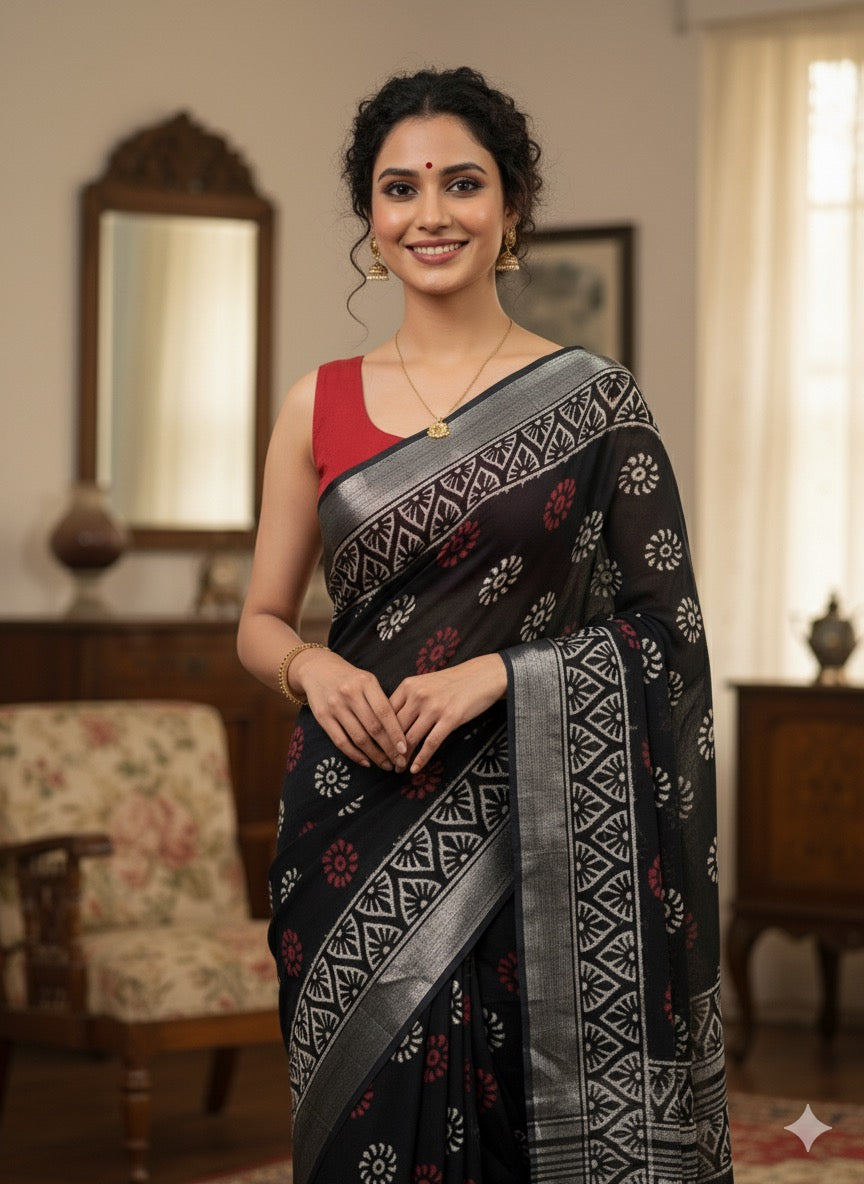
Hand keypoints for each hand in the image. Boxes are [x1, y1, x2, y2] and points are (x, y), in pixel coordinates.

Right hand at [292, 648, 407, 771]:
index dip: (396, 733)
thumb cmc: (351, 679)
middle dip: (388, 748)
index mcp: (366, 682)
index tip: (405, 749)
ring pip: (358, 737)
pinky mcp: (322, 717)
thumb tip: (400, 732)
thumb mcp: (368, 681)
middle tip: (399, 762)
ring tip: (385, 764)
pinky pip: (341, 741)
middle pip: (373, 727)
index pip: (385, 712)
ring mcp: (335, 706)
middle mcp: (350, 693)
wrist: (318, 669)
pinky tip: (366, 762)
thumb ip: (381, 702)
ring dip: (374, 755)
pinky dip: (355, 755)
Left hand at [389, 654, 507, 773]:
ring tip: (398, 769)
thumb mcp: (424, 683)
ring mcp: (434, 707)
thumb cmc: (452, 682)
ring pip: (411, 738)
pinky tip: (415, 769)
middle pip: (395, 728)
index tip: (376, 747)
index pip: (385, 713)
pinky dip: (421, 759)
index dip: (379, 733)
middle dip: (388, 749)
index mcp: (408, 686)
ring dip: (402, 757)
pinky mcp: (450, 718)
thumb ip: (408, 699)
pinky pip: (431, 743)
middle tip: (385, 763)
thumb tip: (390, 723)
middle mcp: (418, 695)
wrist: (482, 675)